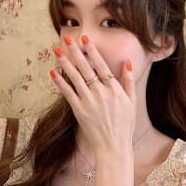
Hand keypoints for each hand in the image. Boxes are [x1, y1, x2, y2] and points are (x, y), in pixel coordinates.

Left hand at [50, 36, 136, 154]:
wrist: (113, 146)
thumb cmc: (124, 125)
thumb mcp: (132, 102)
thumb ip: (129, 81)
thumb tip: (127, 62)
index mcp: (114, 89)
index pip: (101, 65)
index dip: (92, 51)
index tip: (85, 39)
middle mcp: (101, 93)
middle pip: (86, 68)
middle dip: (75, 52)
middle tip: (67, 38)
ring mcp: (89, 102)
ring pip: (75, 78)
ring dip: (65, 63)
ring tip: (57, 51)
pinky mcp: (79, 111)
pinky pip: (68, 94)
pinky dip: (60, 83)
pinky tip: (52, 73)